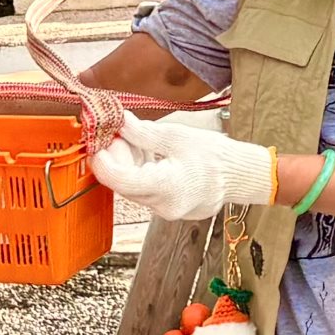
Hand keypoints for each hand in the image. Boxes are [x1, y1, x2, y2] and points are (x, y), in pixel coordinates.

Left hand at [90, 111, 276, 222]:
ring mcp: (165, 211)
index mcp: (167, 187)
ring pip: (132, 188)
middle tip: (118, 132)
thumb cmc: (213, 155)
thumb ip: (143, 133)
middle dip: (116, 157)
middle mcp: (163, 206)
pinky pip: (144, 191)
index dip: (103, 161)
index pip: (121, 180)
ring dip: (127, 164)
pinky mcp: (166, 209)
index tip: (96, 143)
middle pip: (124, 183)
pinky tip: (147, 154)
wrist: (238, 176)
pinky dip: (139, 172)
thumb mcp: (177, 136)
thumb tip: (118, 122)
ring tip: (138, 141)